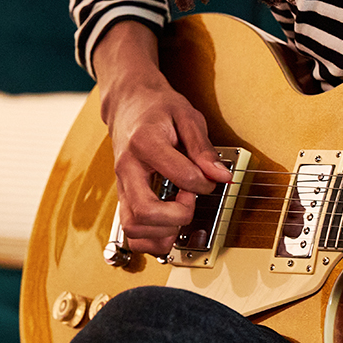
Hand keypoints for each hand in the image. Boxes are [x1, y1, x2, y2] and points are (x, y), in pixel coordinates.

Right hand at [94, 22, 231, 256]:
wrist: (129, 104)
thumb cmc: (158, 109)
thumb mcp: (187, 117)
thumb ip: (204, 149)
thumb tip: (221, 176)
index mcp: (145, 143)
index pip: (180, 176)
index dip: (203, 183)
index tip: (210, 179)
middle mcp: (127, 169)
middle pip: (145, 212)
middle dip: (177, 216)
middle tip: (190, 200)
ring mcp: (122, 186)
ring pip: (133, 228)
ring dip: (163, 232)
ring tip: (179, 213)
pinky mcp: (123, 197)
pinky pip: (131, 232)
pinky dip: (151, 238)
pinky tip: (168, 224)